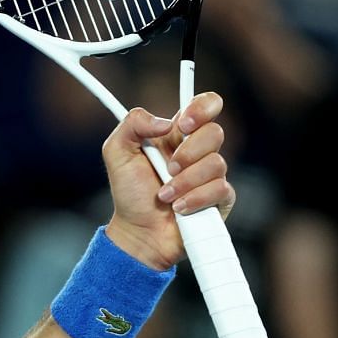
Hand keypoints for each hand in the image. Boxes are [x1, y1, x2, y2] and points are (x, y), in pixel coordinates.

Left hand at [102, 92, 233, 270]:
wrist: (138, 232)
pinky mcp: (221, 198)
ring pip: (216, 163)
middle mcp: (199, 151)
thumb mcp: (117, 152)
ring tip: (165, 195)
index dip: (202, 108)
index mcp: (177, 134)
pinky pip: (220, 189)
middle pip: (215, 132)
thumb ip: (132, 124)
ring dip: (184, 182)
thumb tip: (167, 122)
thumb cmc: (129, 193)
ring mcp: (212, 175)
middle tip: (167, 169)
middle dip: (187, 153)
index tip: (183, 125)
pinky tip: (179, 208)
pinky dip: (194, 199)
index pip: (207, 105)